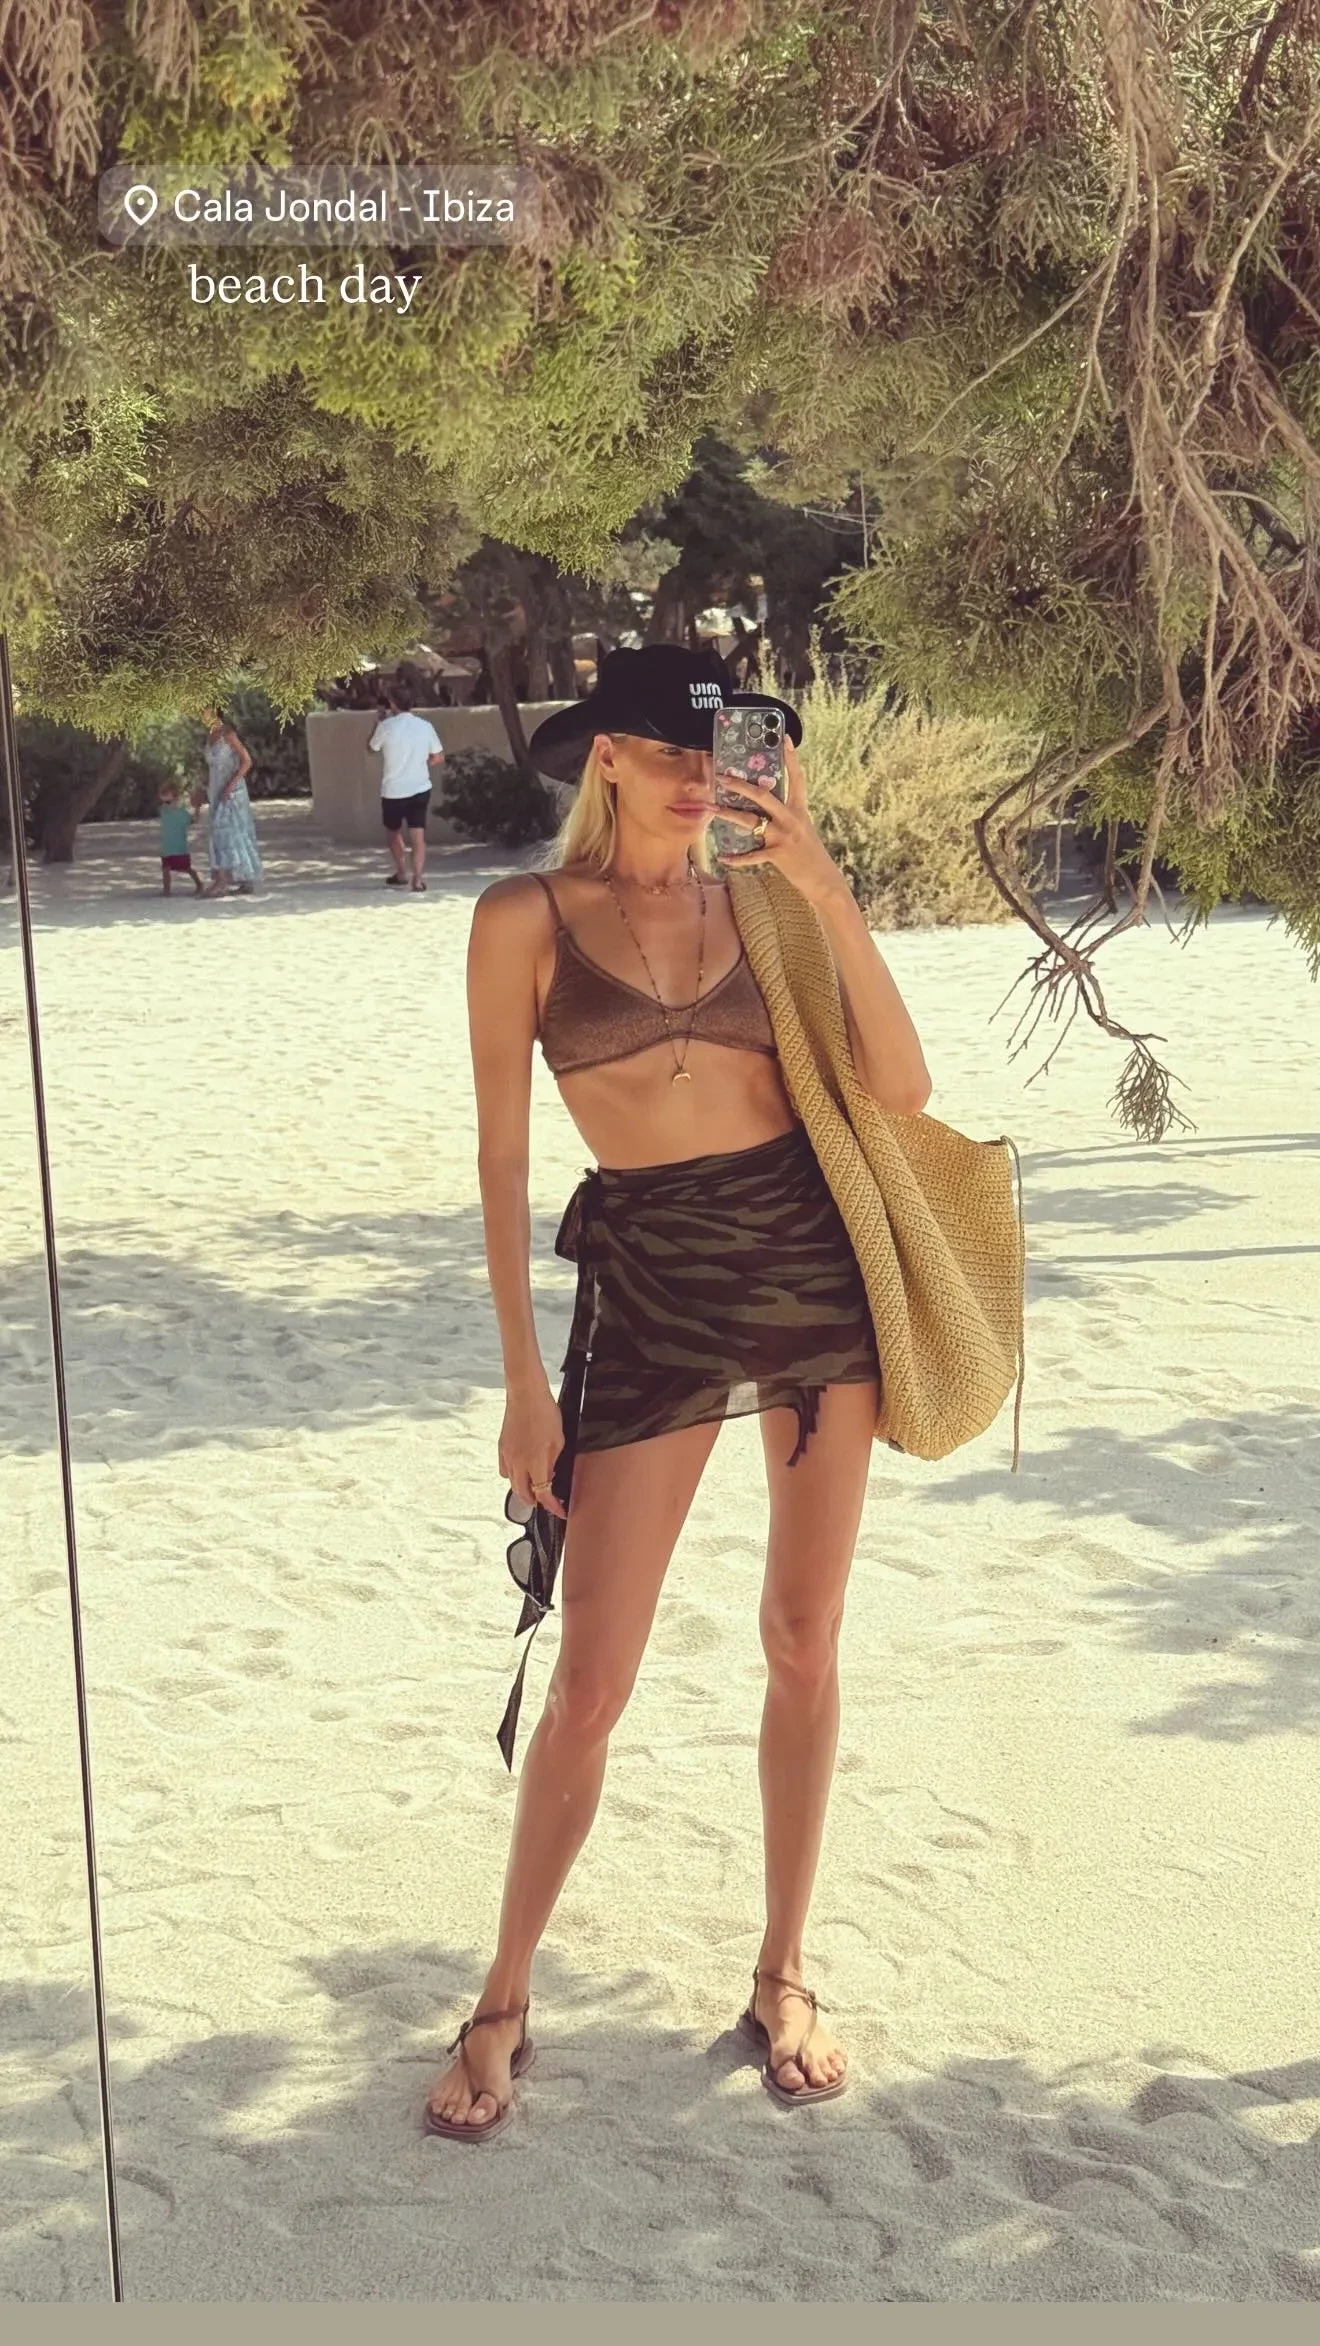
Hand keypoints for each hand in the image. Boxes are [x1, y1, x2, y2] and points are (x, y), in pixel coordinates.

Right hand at [498, 1385, 566, 1518]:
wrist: (525, 1394)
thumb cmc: (544, 1412)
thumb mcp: (558, 1440)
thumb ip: (553, 1462)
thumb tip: (550, 1477)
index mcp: (535, 1462)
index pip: (543, 1494)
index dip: (553, 1506)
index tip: (560, 1510)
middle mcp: (518, 1463)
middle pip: (524, 1495)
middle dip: (536, 1502)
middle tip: (548, 1501)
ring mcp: (507, 1456)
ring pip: (513, 1485)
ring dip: (524, 1491)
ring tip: (536, 1487)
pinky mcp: (502, 1448)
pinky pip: (505, 1471)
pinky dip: (513, 1476)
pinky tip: (522, 1471)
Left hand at [713, 739, 844, 906]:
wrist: (822, 878)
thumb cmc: (808, 852)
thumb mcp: (802, 826)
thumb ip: (786, 813)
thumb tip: (764, 801)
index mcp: (799, 809)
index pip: (796, 778)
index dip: (791, 757)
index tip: (785, 737)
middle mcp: (792, 818)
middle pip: (764, 795)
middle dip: (741, 785)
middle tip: (723, 777)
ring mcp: (784, 836)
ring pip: (751, 821)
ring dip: (729, 815)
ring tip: (712, 809)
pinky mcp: (778, 855)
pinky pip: (752, 856)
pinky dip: (737, 859)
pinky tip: (723, 858)